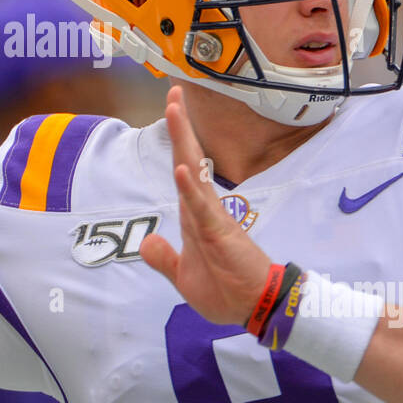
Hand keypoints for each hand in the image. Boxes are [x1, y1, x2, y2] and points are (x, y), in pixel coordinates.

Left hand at [139, 86, 272, 325]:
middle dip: (181, 127)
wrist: (254, 310)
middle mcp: (203, 209)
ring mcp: (212, 217)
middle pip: (188, 160)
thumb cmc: (225, 291)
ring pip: (195, 172)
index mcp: (194, 216)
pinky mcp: (220, 233)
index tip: (173, 111)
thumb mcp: (183, 277)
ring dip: (184, 141)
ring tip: (175, 110)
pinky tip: (181, 168)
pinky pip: (201, 207)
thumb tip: (148, 243)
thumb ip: (165, 258)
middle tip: (174, 92)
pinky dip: (190, 188)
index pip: (183, 171)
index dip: (177, 143)